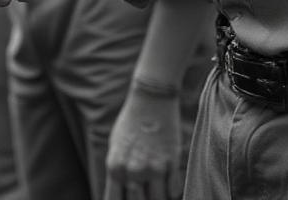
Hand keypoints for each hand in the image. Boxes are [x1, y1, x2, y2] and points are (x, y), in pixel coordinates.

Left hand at [104, 82, 182, 199]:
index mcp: (115, 166)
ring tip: (153, 186)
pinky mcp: (172, 164)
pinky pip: (173, 192)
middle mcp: (133, 170)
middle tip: (142, 190)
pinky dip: (170, 190)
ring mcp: (154, 168)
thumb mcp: (116, 146)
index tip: (125, 199)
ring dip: (156, 196)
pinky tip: (166, 182)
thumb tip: (120, 195)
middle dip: (140, 199)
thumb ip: (118, 173)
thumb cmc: (130, 123)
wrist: (151, 98)